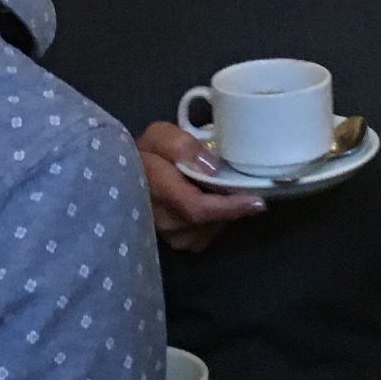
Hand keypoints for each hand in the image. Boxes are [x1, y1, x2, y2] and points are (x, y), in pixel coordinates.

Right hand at [134, 122, 263, 251]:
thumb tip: (212, 167)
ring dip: (224, 211)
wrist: (122, 179)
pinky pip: (208, 233)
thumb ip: (182, 145)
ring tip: (220, 188)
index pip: (198, 209)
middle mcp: (166, 223)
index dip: (230, 207)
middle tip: (242, 183)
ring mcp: (172, 237)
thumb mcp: (159, 136)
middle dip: (233, 204)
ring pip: (213, 229)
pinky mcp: (179, 243)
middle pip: (212, 221)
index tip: (258, 201)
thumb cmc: (144, 154)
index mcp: (159, 193)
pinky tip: (210, 200)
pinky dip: (216, 218)